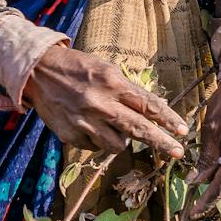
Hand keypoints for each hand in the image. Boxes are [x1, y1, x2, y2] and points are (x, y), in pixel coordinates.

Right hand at [20, 44, 188, 157]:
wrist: (38, 72)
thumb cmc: (78, 68)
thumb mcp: (106, 69)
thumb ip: (127, 90)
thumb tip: (152, 111)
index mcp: (112, 83)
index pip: (146, 104)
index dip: (167, 119)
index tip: (182, 130)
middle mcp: (100, 104)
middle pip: (138, 129)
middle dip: (161, 142)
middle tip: (177, 152)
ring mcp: (84, 122)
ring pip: (117, 145)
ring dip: (121, 139)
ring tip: (110, 124)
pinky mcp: (71, 135)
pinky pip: (95, 147)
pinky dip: (97, 139)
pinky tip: (88, 124)